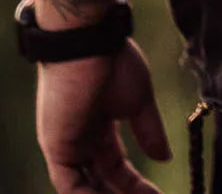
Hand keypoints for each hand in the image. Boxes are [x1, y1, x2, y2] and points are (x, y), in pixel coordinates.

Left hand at [35, 40, 170, 192]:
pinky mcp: (57, 147)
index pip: (116, 167)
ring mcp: (67, 144)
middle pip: (101, 180)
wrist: (89, 43)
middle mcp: (81, 139)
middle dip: (123, 193)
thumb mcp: (139, 101)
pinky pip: (70, 185)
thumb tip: (164, 158)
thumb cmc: (114, 62)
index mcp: (99, 127)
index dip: (135, 185)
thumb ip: (149, 131)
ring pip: (85, 185)